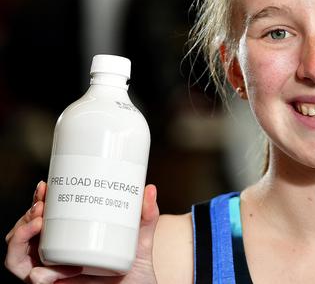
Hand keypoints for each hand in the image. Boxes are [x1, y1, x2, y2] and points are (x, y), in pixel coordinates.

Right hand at [4, 181, 159, 283]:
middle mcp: (55, 255)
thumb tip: (149, 188)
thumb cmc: (135, 270)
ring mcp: (52, 273)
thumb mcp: (140, 240)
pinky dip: (34, 273)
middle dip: (25, 216)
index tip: (45, 186)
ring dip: (20, 237)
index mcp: (68, 239)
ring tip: (38, 222)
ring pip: (18, 257)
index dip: (38, 201)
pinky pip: (34, 281)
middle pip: (25, 234)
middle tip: (41, 204)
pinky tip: (41, 268)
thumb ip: (147, 216)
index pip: (43, 217)